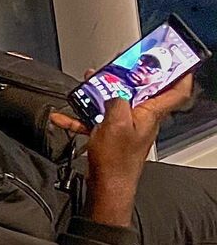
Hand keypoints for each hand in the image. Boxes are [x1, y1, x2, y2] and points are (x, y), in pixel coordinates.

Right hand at [51, 73, 196, 225]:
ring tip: (84, 88)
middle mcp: (141, 118)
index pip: (176, 91)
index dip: (179, 73)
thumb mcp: (116, 123)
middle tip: (115, 67)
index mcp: (150, 114)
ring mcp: (126, 126)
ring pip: (115, 102)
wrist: (106, 185)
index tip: (174, 59)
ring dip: (99, 95)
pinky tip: (65, 116)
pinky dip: (81, 116)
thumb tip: (114, 91)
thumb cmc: (117, 161)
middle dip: (126, 77)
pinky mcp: (111, 135)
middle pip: (140, 91)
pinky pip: (97, 120)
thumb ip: (116, 100)